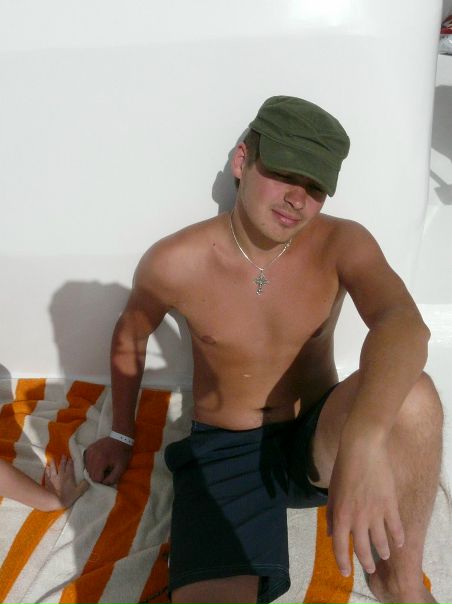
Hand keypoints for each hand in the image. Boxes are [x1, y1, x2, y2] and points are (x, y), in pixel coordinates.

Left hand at [44, 455, 88, 507]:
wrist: (53, 501)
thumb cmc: (66, 497)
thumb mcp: (78, 492)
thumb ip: (83, 486)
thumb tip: (87, 481)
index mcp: (69, 476)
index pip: (70, 467)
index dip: (70, 462)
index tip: (70, 458)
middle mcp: (61, 475)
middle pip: (62, 465)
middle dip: (63, 460)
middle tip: (63, 455)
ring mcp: (53, 478)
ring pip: (53, 468)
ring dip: (53, 463)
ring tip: (52, 458)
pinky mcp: (47, 482)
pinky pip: (47, 474)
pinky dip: (47, 470)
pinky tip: (46, 468)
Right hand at [84, 436, 131, 484]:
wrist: (120, 438)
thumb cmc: (122, 453)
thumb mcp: (121, 468)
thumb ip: (112, 478)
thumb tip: (103, 483)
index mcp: (100, 461)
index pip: (96, 478)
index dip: (103, 479)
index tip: (109, 474)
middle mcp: (92, 456)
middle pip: (91, 474)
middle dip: (98, 475)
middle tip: (107, 470)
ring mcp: (89, 452)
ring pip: (87, 469)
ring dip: (94, 470)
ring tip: (103, 465)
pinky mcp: (88, 449)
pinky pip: (86, 461)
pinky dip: (91, 464)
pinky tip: (98, 461)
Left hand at [327, 439, 404, 576]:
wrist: (362, 447)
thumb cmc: (343, 466)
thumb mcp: (332, 490)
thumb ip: (332, 514)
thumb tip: (331, 534)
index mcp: (340, 514)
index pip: (340, 547)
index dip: (342, 562)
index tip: (346, 573)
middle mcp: (357, 517)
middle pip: (361, 549)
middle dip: (365, 562)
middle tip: (368, 567)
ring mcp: (375, 512)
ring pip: (380, 542)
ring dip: (382, 551)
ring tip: (383, 555)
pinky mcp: (390, 505)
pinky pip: (396, 528)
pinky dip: (398, 538)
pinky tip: (399, 543)